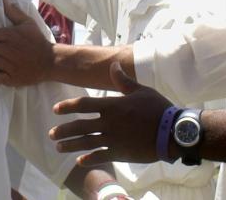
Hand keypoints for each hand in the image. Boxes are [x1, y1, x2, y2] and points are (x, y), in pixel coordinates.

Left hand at [49, 62, 171, 166]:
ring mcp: (114, 139)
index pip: (83, 105)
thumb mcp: (140, 91)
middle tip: (51, 134)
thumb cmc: (158, 109)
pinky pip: (101, 156)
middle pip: (80, 126)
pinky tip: (79, 161)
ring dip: (70, 146)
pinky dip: (89, 159)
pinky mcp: (121, 153)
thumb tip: (113, 65)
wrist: (173, 132)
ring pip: (86, 143)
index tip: (55, 109)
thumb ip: (123, 81)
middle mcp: (109, 123)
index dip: (68, 107)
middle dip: (64, 130)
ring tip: (58, 148)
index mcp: (112, 106)